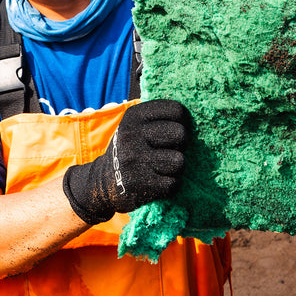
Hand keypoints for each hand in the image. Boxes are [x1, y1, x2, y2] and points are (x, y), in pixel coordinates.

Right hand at [62, 100, 188, 224]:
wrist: (102, 182)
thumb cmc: (129, 150)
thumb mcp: (135, 126)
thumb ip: (158, 118)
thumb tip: (193, 117)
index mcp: (134, 116)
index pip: (175, 109)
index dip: (183, 121)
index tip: (175, 129)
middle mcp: (132, 135)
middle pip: (180, 134)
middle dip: (181, 145)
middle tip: (169, 150)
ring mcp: (135, 160)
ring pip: (180, 161)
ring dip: (176, 168)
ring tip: (163, 167)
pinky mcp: (140, 184)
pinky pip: (173, 184)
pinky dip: (170, 185)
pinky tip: (158, 182)